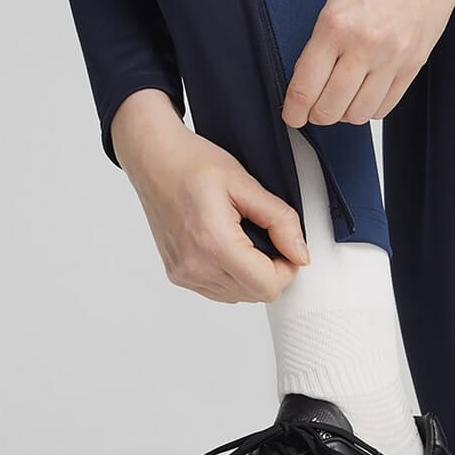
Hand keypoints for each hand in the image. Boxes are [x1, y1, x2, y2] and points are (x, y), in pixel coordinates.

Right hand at [111, 89, 307, 303]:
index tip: (287, 242)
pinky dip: (233, 274)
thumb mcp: (246, 184)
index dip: (288, 267)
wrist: (154, 159)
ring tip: (246, 235)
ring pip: (238, 296)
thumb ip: (280, 220)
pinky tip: (231, 244)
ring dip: (253, 273)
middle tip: (270, 234)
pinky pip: (218, 290)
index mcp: (213, 244)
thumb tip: (300, 253)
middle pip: (255, 294)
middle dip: (273, 269)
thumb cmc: (193, 163)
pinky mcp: (177, 274)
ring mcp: (183, 274)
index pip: (267, 286)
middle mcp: (194, 267)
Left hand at [282, 0, 454, 126]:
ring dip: (344, 113)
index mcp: (336, 24)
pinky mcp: (413, 67)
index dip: (294, 110)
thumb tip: (308, 77)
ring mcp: (392, 59)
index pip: (306, 86)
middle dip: (316, 115)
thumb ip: (323, 37)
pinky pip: (385, 106)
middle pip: (330, 108)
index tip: (291, 115)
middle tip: (312, 109)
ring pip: (359, 114)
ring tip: (341, 100)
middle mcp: (364, 45)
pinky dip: (370, 108)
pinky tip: (364, 94)